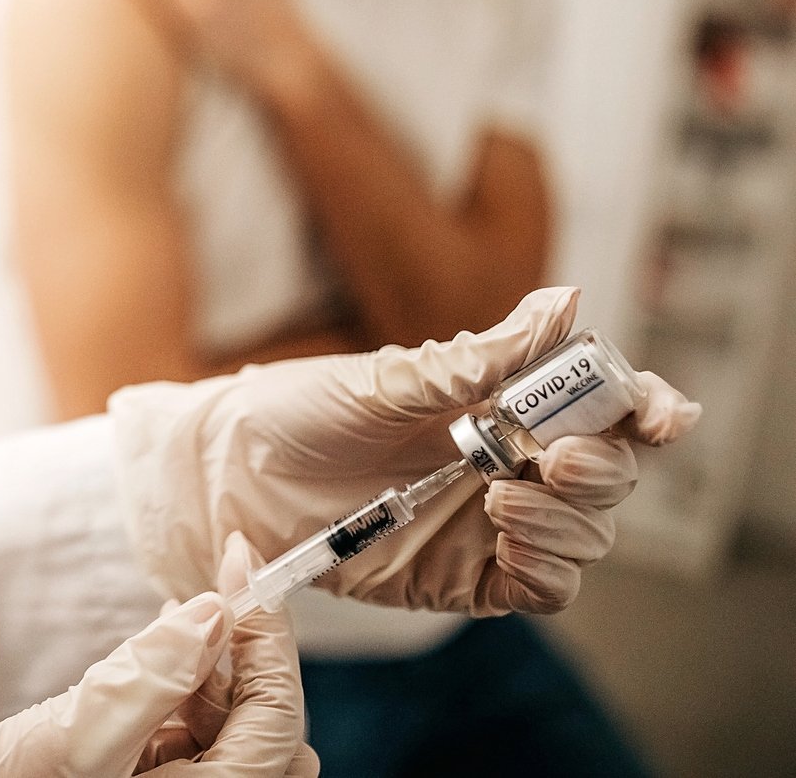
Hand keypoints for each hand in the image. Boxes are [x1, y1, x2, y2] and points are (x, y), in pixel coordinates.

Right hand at [0, 536, 315, 777]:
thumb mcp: (77, 737)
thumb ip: (149, 677)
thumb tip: (213, 614)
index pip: (277, 715)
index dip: (268, 633)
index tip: (241, 559)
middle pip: (267, 721)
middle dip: (239, 653)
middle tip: (201, 597)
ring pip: (232, 722)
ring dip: (209, 666)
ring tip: (172, 623)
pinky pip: (197, 729)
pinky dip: (185, 684)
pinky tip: (163, 646)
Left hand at [108, 286, 701, 613]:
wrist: (226, 472)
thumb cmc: (298, 408)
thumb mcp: (390, 375)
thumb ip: (486, 355)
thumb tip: (569, 301)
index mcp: (500, 404)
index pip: (603, 409)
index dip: (647, 409)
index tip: (663, 413)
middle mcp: (510, 463)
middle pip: (610, 473)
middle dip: (604, 465)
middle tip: (558, 456)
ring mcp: (490, 522)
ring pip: (586, 534)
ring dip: (569, 518)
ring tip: (502, 496)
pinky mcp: (465, 576)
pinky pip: (543, 587)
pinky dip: (546, 566)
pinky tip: (508, 537)